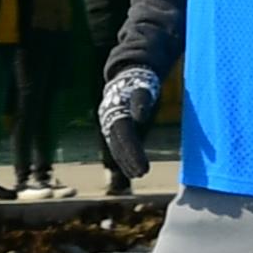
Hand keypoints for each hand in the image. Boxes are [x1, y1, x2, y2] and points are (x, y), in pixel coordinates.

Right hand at [99, 67, 159, 183]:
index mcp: (116, 111)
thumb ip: (141, 101)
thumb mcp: (143, 89)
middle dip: (129, 160)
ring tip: (139, 174)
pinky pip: (117, 146)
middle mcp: (108, 120)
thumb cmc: (138, 84)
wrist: (126, 78)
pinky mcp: (113, 129)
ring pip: (116, 147)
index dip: (133, 152)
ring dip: (126, 162)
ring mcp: (109, 125)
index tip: (144, 167)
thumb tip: (140, 118)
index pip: (124, 135)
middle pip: (118, 144)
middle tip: (142, 173)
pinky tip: (133, 168)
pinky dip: (124, 158)